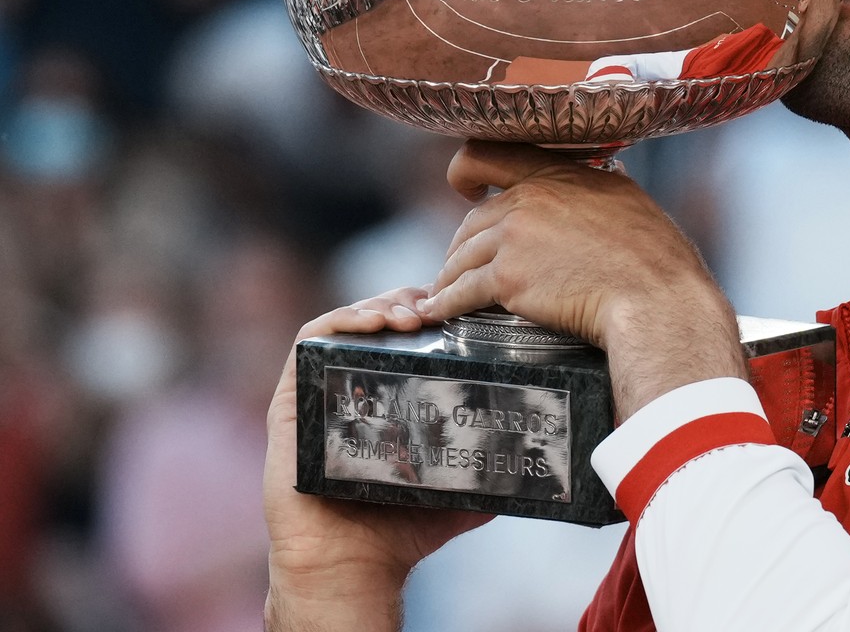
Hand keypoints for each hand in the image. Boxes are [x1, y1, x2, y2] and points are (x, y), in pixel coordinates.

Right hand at [264, 286, 490, 631]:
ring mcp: (319, 390)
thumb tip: (542, 448)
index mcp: (388, 397)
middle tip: (440, 304)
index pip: (408, 335)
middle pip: (378, 319)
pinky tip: (373, 322)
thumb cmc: (401, 529)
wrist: (353, 566)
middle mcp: (352, 387)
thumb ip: (493, 464)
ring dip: (380, 305)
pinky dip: (340, 321)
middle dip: (411, 301)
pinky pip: (308, 343)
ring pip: (345, 323)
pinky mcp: (289, 400)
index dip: (433, 311)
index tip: (462, 306)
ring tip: (413, 313)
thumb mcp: (461, 485)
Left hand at [425, 142, 745, 420]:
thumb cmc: (656, 257)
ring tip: (445, 294)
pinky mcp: (507, 279)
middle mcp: (529, 199)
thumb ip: (603, 185)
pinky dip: (445, 303)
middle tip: (462, 265)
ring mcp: (514, 238)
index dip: (466, 171)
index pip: (490, 153)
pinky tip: (438, 313)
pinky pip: (462, 291)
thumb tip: (609, 174)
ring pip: (462, 256)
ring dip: (451, 277)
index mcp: (558, 175)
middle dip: (463, 245)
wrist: (655, 299)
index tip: (465, 188)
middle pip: (472, 219)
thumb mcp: (630, 199)